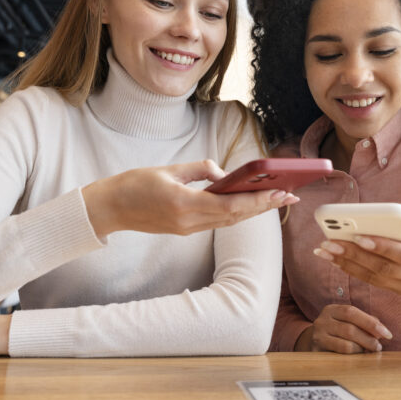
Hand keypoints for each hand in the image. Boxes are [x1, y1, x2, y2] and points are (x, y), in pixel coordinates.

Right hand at [82, 160, 298, 237]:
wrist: (109, 208)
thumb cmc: (134, 184)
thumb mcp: (169, 169)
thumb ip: (201, 170)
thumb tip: (224, 174)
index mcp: (184, 204)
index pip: (231, 206)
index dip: (258, 200)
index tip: (280, 192)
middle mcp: (189, 222)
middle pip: (235, 217)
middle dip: (264, 206)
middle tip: (290, 196)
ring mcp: (186, 229)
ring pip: (228, 222)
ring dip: (254, 211)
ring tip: (276, 199)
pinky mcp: (184, 230)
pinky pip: (217, 222)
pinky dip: (236, 214)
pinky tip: (249, 205)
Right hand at [294, 304, 392, 353]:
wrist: (311, 343)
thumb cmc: (336, 331)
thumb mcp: (347, 322)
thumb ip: (364, 322)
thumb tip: (382, 330)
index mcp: (332, 310)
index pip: (352, 312)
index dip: (371, 323)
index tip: (387, 334)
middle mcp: (322, 321)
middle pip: (350, 329)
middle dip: (369, 339)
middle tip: (379, 347)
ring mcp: (318, 336)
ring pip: (346, 344)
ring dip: (362, 349)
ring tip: (369, 351)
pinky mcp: (317, 351)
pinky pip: (339, 355)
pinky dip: (353, 356)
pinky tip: (358, 356)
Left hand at [313, 220, 400, 302]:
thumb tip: (373, 222)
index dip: (382, 247)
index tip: (359, 236)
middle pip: (383, 269)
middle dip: (353, 255)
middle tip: (329, 242)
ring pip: (374, 278)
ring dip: (346, 264)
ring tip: (324, 251)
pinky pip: (374, 282)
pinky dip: (353, 270)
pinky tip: (336, 260)